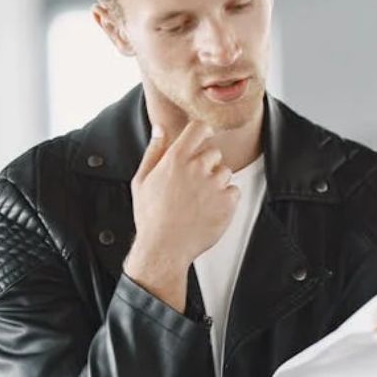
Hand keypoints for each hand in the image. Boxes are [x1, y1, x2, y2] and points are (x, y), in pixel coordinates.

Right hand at [124, 121, 240, 310]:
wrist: (164, 248)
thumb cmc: (151, 217)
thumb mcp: (142, 180)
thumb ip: (154, 151)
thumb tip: (160, 128)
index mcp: (175, 160)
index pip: (199, 129)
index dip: (203, 131)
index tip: (203, 138)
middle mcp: (197, 168)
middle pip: (214, 152)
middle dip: (207, 164)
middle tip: (193, 184)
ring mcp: (214, 185)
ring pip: (225, 172)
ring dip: (216, 182)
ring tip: (199, 201)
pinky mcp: (228, 202)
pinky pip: (234, 190)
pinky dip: (226, 199)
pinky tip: (209, 210)